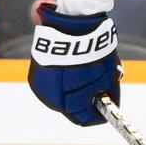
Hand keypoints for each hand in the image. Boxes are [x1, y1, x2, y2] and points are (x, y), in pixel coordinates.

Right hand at [28, 4, 120, 125]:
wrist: (72, 24)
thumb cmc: (93, 50)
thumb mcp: (109, 76)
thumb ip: (109, 95)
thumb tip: (110, 103)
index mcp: (71, 103)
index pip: (86, 120)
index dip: (97, 116)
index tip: (104, 110)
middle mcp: (53, 99)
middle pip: (72, 111)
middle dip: (84, 104)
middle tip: (96, 93)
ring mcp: (42, 88)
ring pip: (60, 99)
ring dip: (71, 94)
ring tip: (83, 79)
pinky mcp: (35, 76)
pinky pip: (50, 86)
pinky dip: (60, 83)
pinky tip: (69, 72)